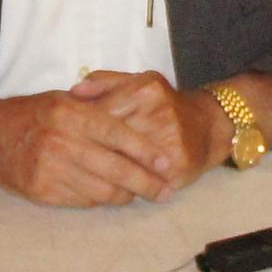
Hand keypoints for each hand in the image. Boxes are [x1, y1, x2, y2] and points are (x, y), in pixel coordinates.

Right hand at [0, 87, 174, 207]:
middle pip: (116, 169)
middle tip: (164, 191)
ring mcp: (50, 168)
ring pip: (102, 191)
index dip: (146, 152)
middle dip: (146, 183)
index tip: (165, 164)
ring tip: (138, 194)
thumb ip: (98, 110)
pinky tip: (108, 196)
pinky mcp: (41, 191)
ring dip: (124, 195)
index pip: (119, 135)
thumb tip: (140, 125)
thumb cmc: (28, 114)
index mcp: (71, 113)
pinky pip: (82, 201)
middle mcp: (61, 140)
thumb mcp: (63, 100)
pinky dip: (99, 200)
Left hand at [74, 69, 220, 193]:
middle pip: (110, 141)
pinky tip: (108, 190)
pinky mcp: (178, 167)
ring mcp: (170, 142)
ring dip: (102, 173)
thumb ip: (103, 81)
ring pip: (124, 164)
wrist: (208, 126)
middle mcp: (159, 114)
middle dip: (87, 153)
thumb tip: (73, 91)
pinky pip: (143, 182)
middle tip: (66, 162)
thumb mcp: (136, 82)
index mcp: (145, 90)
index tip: (63, 138)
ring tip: (82, 177)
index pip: (101, 113)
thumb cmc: (163, 104)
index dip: (78, 130)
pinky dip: (124, 188)